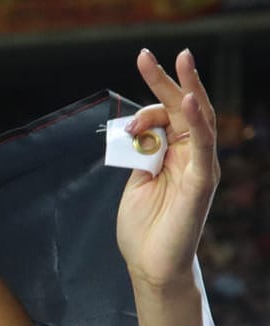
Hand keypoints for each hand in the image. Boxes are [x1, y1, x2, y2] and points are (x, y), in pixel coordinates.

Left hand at [118, 48, 219, 289]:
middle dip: (168, 80)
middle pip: (181, 109)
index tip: (130, 89)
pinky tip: (190, 101)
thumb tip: (139, 133)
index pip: (165, 116)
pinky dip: (197, 122)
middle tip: (150, 54)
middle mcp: (190, 156)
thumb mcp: (135, 183)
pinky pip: (202, 145)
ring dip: (187, 88)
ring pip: (196, 119)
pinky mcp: (201, 181)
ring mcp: (198, 166)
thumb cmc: (143, 229)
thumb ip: (139, 156)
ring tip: (180, 61)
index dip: (147, 101)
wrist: (150, 266)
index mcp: (173, 155)